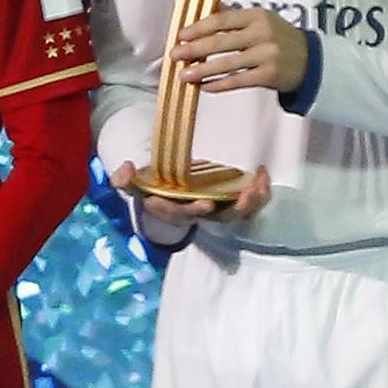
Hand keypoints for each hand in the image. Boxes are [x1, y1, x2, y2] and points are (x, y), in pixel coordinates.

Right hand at [107, 159, 271, 224]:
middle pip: (219, 217)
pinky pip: (250, 202)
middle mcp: (199, 214)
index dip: (194, 211)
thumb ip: (127, 179)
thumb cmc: (154, 187)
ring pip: (238, 212)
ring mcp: (218, 210)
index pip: (184, 215)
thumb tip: (123, 170)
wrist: (169, 194)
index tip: (205, 203)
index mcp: (175, 211)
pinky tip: (263, 174)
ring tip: (258, 187)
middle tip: (244, 197)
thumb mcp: (138, 183)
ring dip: (251, 202)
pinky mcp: (231, 202)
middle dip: (233, 209)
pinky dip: (260, 191)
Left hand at [171, 8, 309, 94]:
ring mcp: (266, 55)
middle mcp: (262, 33)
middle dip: (195, 49)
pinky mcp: (268, 75)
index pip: (222, 20)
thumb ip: (234, 15)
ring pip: (227, 63)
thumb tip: (207, 6)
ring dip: (203, 70)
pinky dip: (219, 84)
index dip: (199, 27)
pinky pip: (238, 81)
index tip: (182, 34)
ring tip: (185, 75)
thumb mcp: (261, 20)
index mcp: (257, 16)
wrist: (311, 62)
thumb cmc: (281, 39)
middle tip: (175, 54)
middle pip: (222, 41)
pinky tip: (205, 86)